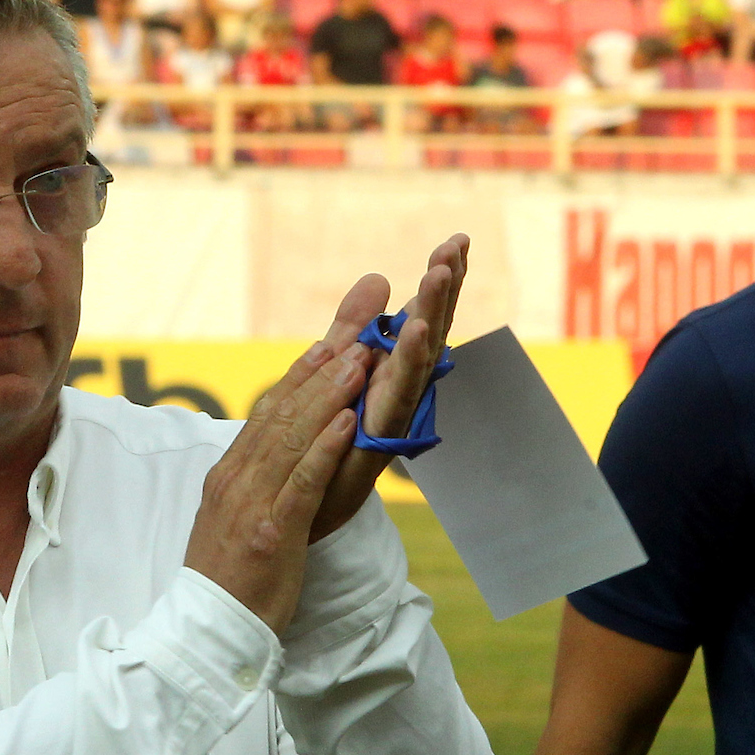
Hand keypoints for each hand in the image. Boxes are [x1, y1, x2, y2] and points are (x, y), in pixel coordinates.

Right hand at [184, 340, 364, 631]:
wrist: (208, 633)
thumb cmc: (229, 582)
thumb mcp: (237, 522)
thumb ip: (255, 486)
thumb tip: (276, 460)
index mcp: (228, 475)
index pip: (266, 413)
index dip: (299, 376)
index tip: (328, 344)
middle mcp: (236, 481)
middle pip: (282, 414)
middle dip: (321, 372)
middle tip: (357, 337)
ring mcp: (253, 505)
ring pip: (293, 438)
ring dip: (329, 396)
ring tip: (361, 363)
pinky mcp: (274, 533)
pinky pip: (303, 482)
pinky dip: (325, 448)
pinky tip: (348, 422)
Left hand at [309, 233, 470, 540]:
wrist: (298, 513)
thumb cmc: (324, 446)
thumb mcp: (336, 371)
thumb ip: (353, 326)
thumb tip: (379, 276)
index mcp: (391, 372)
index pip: (423, 319)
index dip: (442, 282)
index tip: (456, 241)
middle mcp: (399, 391)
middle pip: (430, 332)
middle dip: (443, 289)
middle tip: (455, 246)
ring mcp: (391, 416)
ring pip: (419, 358)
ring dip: (432, 313)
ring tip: (439, 274)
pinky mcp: (377, 439)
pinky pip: (396, 395)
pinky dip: (408, 360)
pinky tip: (418, 329)